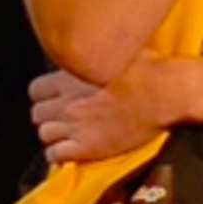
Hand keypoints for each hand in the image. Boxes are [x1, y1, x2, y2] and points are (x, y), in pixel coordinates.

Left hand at [31, 62, 176, 165]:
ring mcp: (76, 125)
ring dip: (55, 135)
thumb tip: (91, 47)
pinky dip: (60, 155)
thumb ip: (93, 55)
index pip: (35, 90)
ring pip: (44, 134)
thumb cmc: (149, 69)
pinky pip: (56, 155)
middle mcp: (67, 101)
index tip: (56, 98)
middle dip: (49, 116)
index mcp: (70, 76)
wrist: (166, 94)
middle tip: (65, 118)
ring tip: (70, 135)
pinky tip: (72, 151)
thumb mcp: (115, 50)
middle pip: (37, 114)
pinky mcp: (88, 146)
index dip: (45, 96)